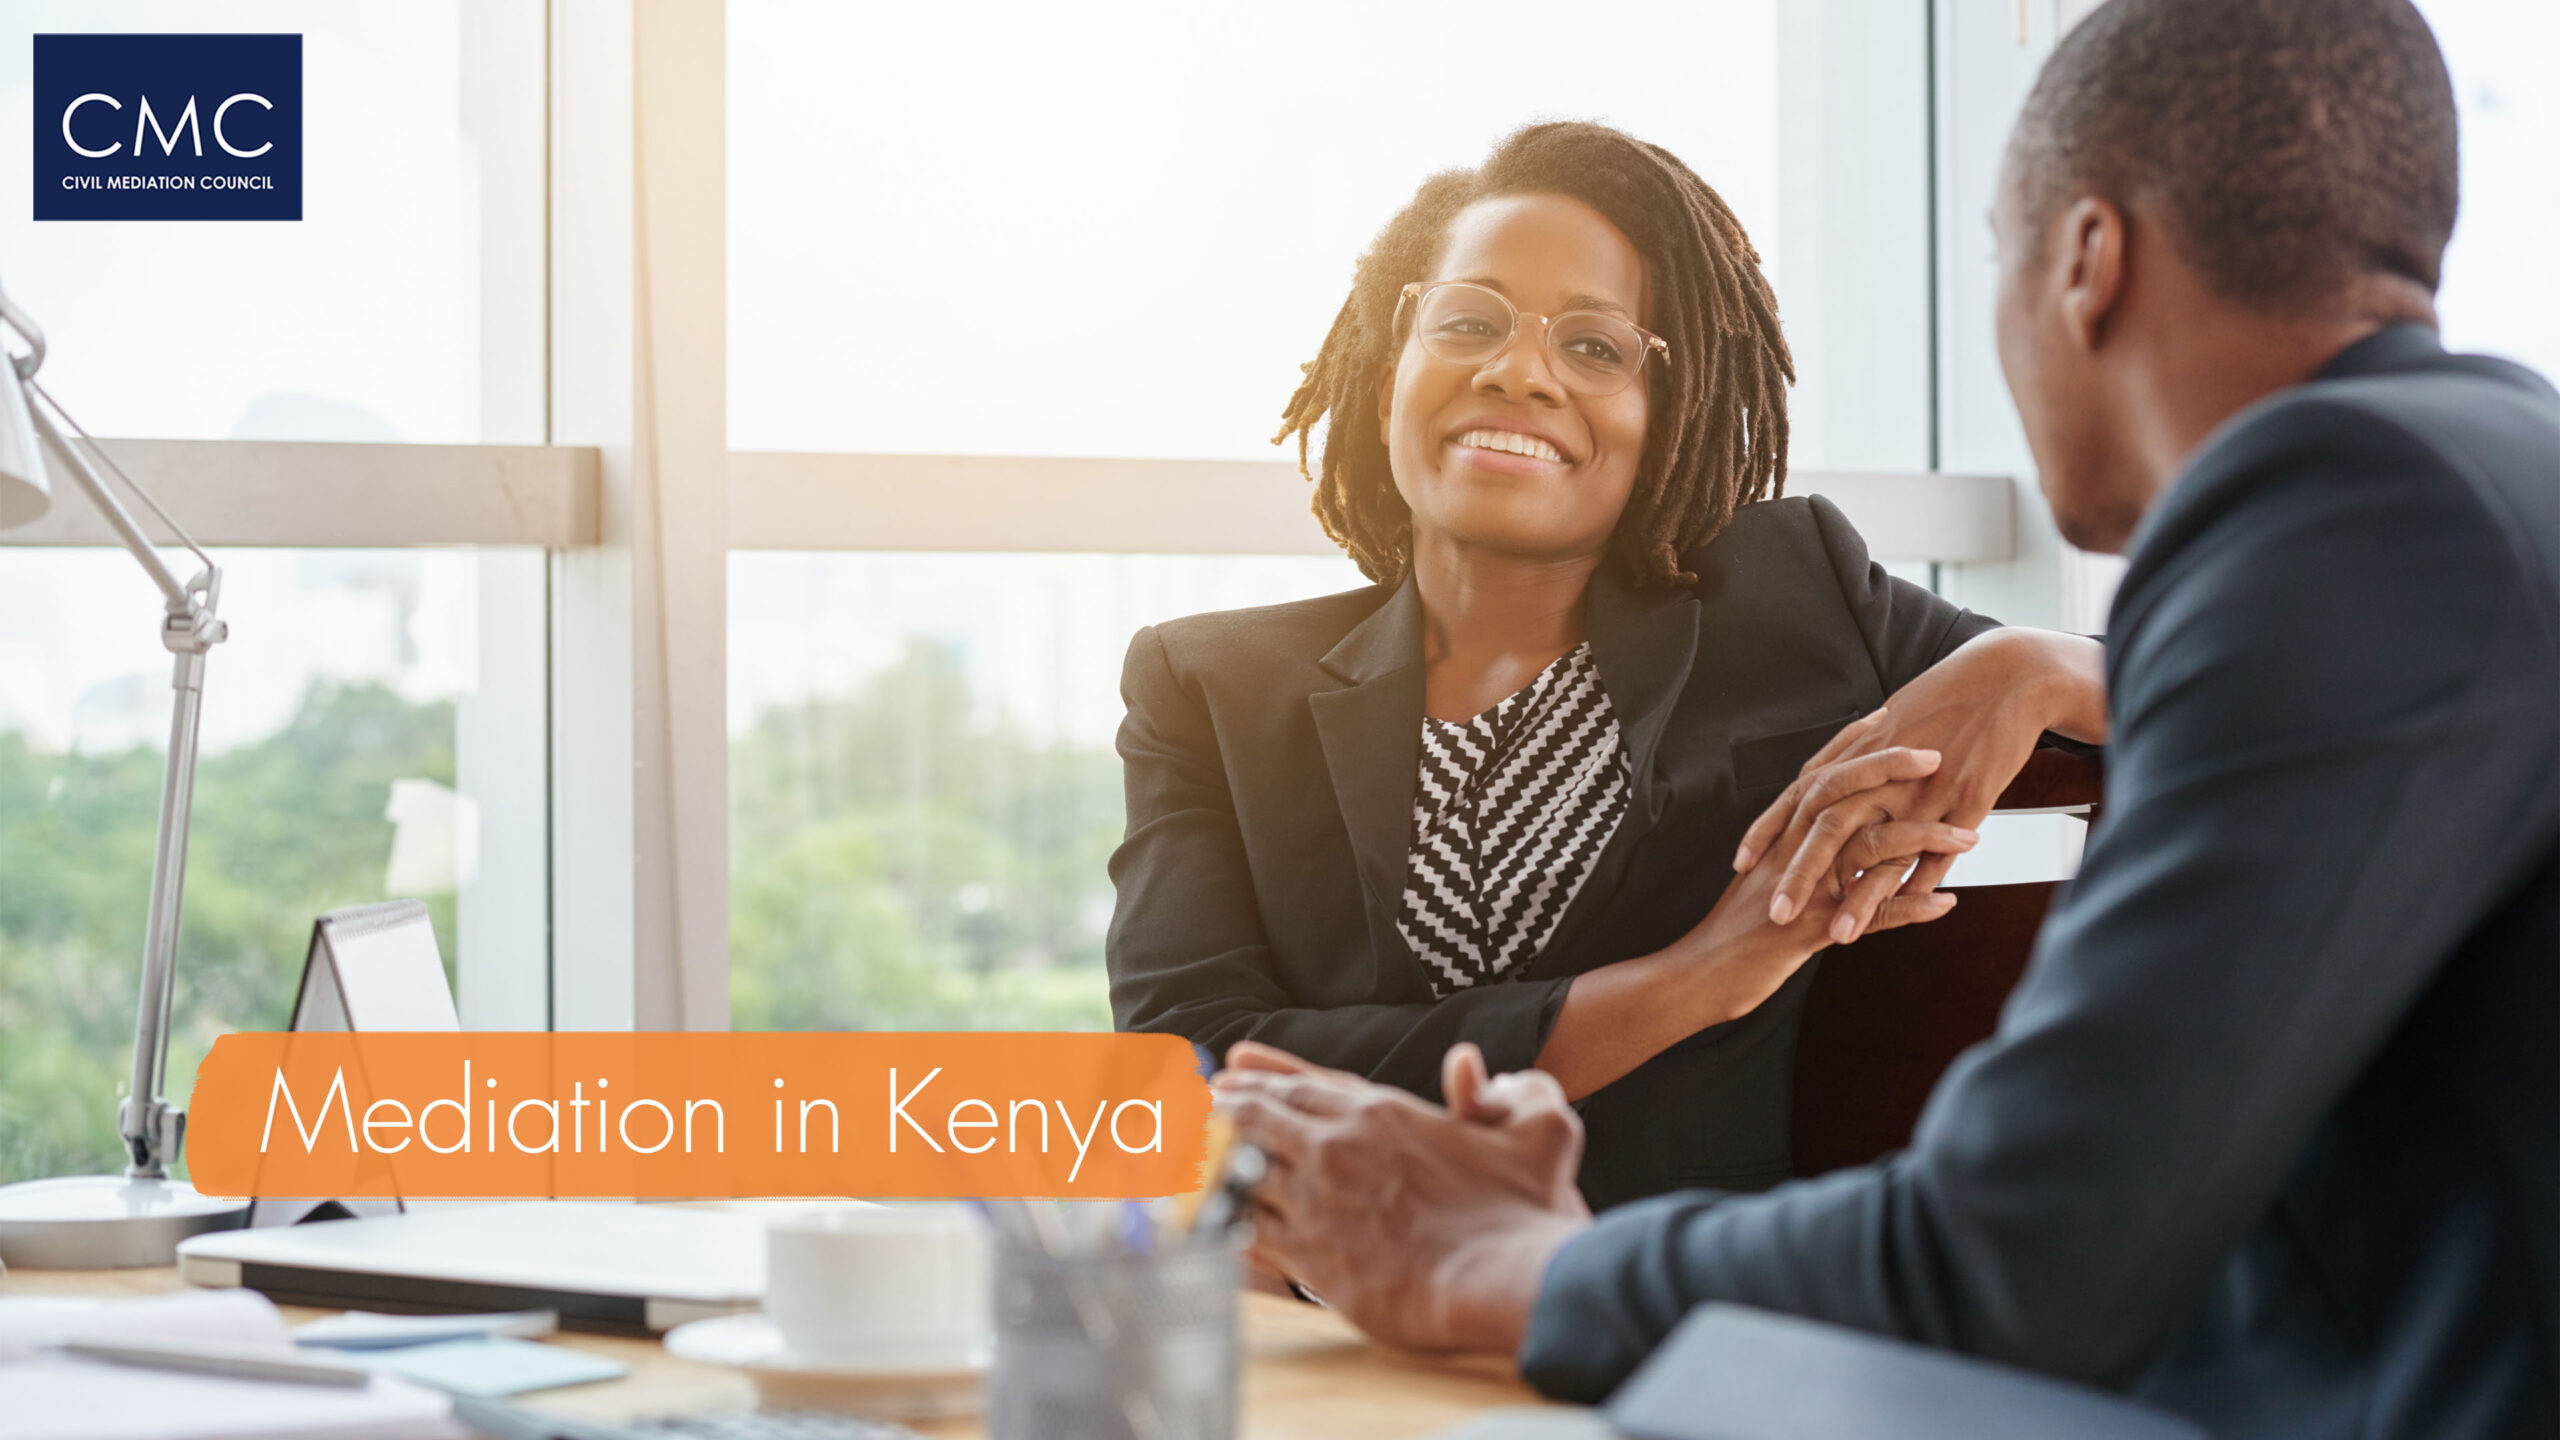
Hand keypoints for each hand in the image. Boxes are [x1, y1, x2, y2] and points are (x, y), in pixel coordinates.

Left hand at [1213, 1041, 1590, 1354]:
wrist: (1509, 1280)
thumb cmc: (1527, 1211)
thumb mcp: (1544, 1130)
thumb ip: (1520, 1091)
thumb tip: (1478, 1070)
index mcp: (1384, 1112)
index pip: (1306, 1083)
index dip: (1263, 1075)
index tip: (1231, 1069)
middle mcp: (1340, 1148)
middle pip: (1257, 1117)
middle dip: (1221, 1109)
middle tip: (1191, 1107)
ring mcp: (1320, 1201)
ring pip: (1240, 1168)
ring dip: (1207, 1161)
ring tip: (1178, 1155)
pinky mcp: (1312, 1256)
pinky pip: (1247, 1230)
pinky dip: (1220, 1218)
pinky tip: (1201, 1216)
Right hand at [1667, 753, 1976, 1022]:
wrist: (1699, 975)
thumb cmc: (1735, 933)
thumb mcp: (1772, 887)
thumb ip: (1802, 863)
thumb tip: (1837, 852)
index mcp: (1779, 836)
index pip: (1818, 776)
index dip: (1852, 745)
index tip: (1887, 717)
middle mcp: (1788, 851)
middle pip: (1841, 792)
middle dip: (1890, 769)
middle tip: (1935, 752)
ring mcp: (1800, 887)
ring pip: (1867, 846)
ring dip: (1922, 839)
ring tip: (1969, 836)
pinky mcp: (1810, 927)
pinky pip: (1870, 913)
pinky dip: (1910, 908)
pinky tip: (1945, 903)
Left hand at [1733, 630, 2104, 944]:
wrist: (2005, 677)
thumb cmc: (1948, 698)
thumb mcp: (1892, 724)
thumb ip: (1857, 756)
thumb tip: (1830, 775)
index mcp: (1859, 754)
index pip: (1800, 797)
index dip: (1770, 830)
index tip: (1743, 863)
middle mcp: (1884, 773)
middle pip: (1829, 828)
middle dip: (1800, 875)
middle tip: (1777, 914)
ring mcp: (1924, 788)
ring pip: (1882, 848)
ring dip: (1859, 896)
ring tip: (1840, 935)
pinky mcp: (1967, 799)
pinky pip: (1939, 849)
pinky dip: (1923, 882)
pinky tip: (1908, 913)